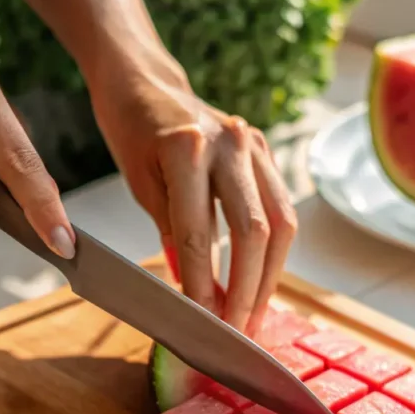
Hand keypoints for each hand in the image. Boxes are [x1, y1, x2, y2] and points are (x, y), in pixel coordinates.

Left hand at [88, 43, 296, 334]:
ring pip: (280, 225)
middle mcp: (230, 144)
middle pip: (254, 232)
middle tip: (239, 332)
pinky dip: (274, 253)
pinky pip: (281, 210)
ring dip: (270, 278)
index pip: (202, 232)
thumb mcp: (141, 185)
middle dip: (248, 290)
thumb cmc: (133, 132)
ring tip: (256, 317)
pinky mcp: (267, 151)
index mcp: (187, 149)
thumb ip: (173, 236)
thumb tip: (197, 295)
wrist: (145, 82)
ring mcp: (255, 145)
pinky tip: (262, 283)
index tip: (205, 321)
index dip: (205, 282)